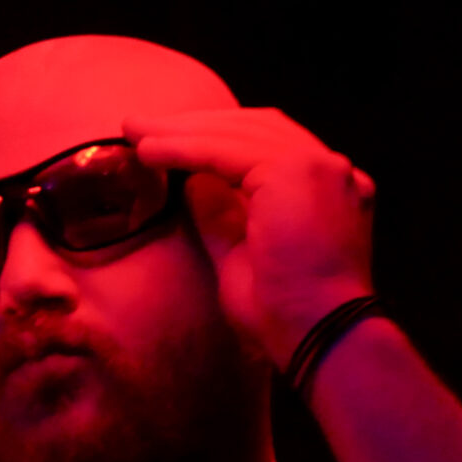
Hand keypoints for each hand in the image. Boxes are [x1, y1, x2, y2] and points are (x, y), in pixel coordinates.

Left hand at [125, 108, 376, 369]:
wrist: (317, 336)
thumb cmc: (283, 315)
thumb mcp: (240, 257)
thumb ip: (221, 217)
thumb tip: (192, 184)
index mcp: (325, 188)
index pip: (265, 145)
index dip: (214, 139)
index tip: (167, 142)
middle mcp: (328, 168)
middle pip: (252, 128)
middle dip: (193, 125)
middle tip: (138, 125)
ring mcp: (318, 164)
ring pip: (238, 133)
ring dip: (181, 131)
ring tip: (133, 132)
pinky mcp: (296, 169)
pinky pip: (226, 150)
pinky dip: (184, 147)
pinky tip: (149, 150)